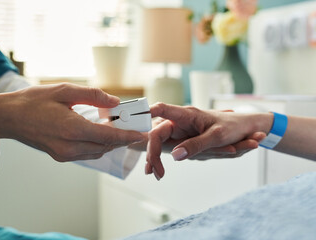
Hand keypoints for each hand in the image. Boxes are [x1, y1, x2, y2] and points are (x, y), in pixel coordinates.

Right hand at [0, 83, 144, 161]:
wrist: (8, 117)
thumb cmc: (33, 101)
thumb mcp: (64, 91)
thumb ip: (93, 96)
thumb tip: (115, 102)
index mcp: (72, 129)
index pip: (109, 136)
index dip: (128, 136)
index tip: (143, 135)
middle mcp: (70, 147)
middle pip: (106, 146)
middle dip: (123, 139)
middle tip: (134, 129)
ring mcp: (64, 155)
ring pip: (98, 152)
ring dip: (111, 143)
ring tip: (119, 129)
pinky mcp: (60, 157)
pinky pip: (87, 154)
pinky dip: (98, 145)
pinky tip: (100, 133)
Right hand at [146, 103, 271, 179]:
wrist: (246, 127)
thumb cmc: (233, 126)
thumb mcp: (216, 137)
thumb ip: (196, 145)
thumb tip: (175, 155)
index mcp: (187, 115)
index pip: (162, 109)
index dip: (147, 112)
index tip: (135, 120)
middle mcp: (180, 121)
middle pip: (158, 134)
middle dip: (152, 152)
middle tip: (152, 171)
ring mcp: (180, 130)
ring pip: (161, 142)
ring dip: (154, 157)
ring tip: (152, 172)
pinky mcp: (183, 138)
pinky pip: (168, 148)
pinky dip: (161, 158)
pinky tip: (155, 169)